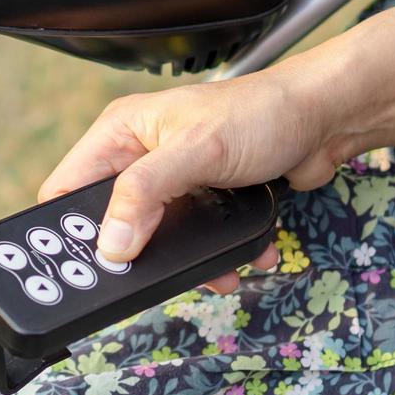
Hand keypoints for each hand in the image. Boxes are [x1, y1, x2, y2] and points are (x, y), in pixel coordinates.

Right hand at [38, 63, 342, 292]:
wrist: (326, 118)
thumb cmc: (263, 113)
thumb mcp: (196, 152)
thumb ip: (146, 194)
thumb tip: (111, 243)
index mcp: (122, 133)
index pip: (68, 188)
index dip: (69, 230)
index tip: (83, 265)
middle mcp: (141, 156)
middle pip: (112, 222)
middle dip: (133, 254)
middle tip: (143, 280)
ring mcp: (174, 180)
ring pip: (156, 238)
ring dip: (184, 261)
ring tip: (212, 272)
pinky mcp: (206, 200)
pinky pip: (195, 240)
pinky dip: (217, 255)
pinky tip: (241, 258)